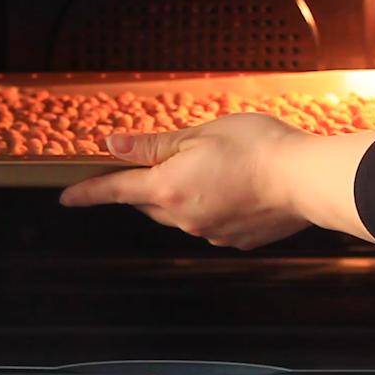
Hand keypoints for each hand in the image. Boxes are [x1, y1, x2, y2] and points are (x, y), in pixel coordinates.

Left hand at [59, 113, 311, 248]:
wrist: (307, 180)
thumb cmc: (258, 147)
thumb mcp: (200, 134)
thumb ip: (153, 145)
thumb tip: (113, 146)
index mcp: (168, 187)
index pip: (115, 190)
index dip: (88, 192)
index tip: (66, 197)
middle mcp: (183, 217)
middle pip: (147, 202)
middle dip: (143, 186)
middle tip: (153, 165)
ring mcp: (209, 232)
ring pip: (178, 214)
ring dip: (181, 195)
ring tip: (210, 169)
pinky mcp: (233, 239)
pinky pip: (208, 223)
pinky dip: (210, 206)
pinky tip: (232, 189)